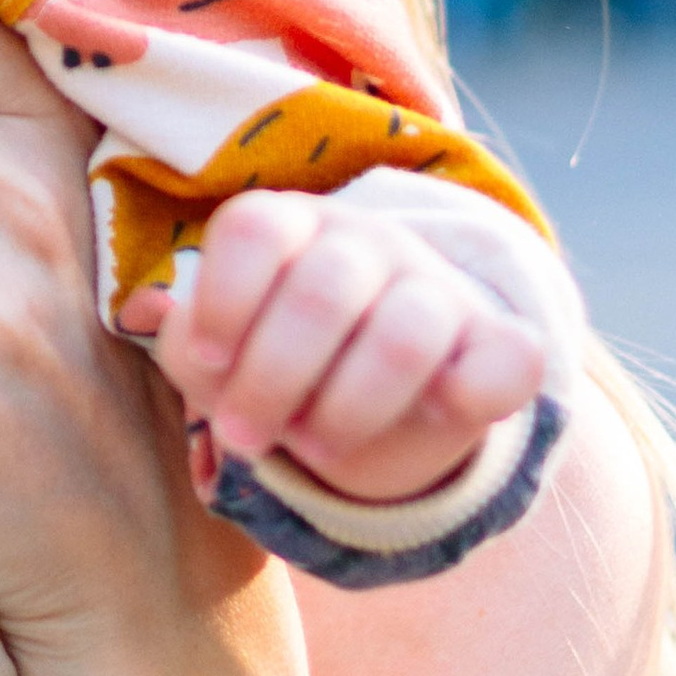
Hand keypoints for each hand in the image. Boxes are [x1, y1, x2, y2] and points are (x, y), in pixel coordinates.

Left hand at [126, 187, 545, 507]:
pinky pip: (507, 362)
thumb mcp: (221, 356)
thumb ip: (187, 344)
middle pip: (322, 289)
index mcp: (294, 227)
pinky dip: (467, 398)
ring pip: (406, 334)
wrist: (379, 402)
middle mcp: (368, 243)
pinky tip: (431, 417)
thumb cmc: (278, 364)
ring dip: (348, 408)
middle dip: (270, 380)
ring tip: (315, 448)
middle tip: (242, 438)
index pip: (256, 228)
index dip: (223, 300)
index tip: (206, 363)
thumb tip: (168, 327)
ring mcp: (440, 288)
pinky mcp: (500, 346)